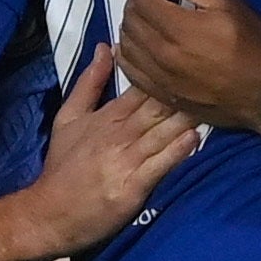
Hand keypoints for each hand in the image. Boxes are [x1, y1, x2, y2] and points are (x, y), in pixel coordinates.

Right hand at [14, 45, 200, 253]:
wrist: (48, 213)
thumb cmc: (62, 165)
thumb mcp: (69, 117)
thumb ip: (89, 82)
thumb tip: (106, 46)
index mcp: (107, 116)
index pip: (143, 88)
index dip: (167, 74)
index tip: (191, 61)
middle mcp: (119, 134)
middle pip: (158, 107)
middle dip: (184, 93)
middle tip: (212, 77)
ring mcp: (126, 160)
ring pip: (162, 133)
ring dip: (187, 118)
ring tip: (212, 102)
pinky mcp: (132, 187)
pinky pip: (159, 165)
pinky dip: (177, 151)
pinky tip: (195, 138)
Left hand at [116, 0, 260, 129]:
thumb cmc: (253, 45)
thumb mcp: (228, 4)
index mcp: (179, 28)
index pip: (142, 2)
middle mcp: (163, 54)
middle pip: (132, 24)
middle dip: (131, 5)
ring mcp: (162, 78)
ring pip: (127, 49)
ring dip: (127, 29)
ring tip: (136, 19)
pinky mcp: (165, 96)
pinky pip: (132, 74)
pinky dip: (125, 57)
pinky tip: (127, 49)